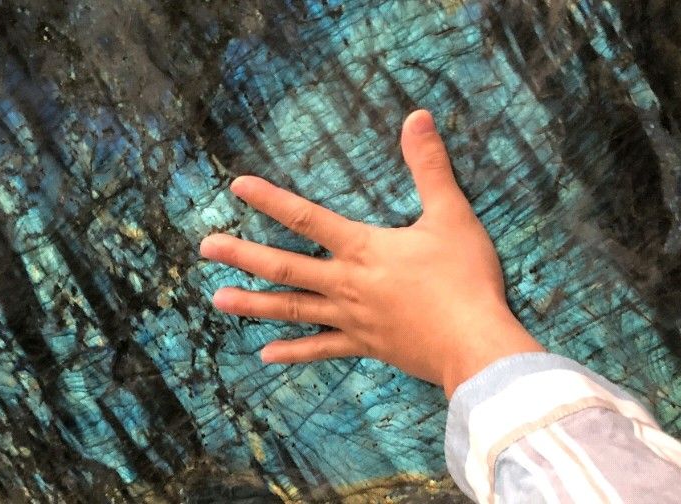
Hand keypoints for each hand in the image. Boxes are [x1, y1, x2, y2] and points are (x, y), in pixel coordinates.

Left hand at [200, 109, 543, 397]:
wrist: (475, 343)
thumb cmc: (465, 278)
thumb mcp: (452, 215)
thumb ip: (430, 166)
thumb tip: (418, 116)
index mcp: (363, 248)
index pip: (307, 217)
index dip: (270, 200)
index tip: (237, 187)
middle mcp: (346, 283)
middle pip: (285, 266)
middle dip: (243, 255)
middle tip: (206, 248)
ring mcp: (350, 318)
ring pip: (292, 309)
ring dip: (253, 304)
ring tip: (218, 300)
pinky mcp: (364, 345)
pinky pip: (321, 349)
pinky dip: (293, 352)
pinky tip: (265, 354)